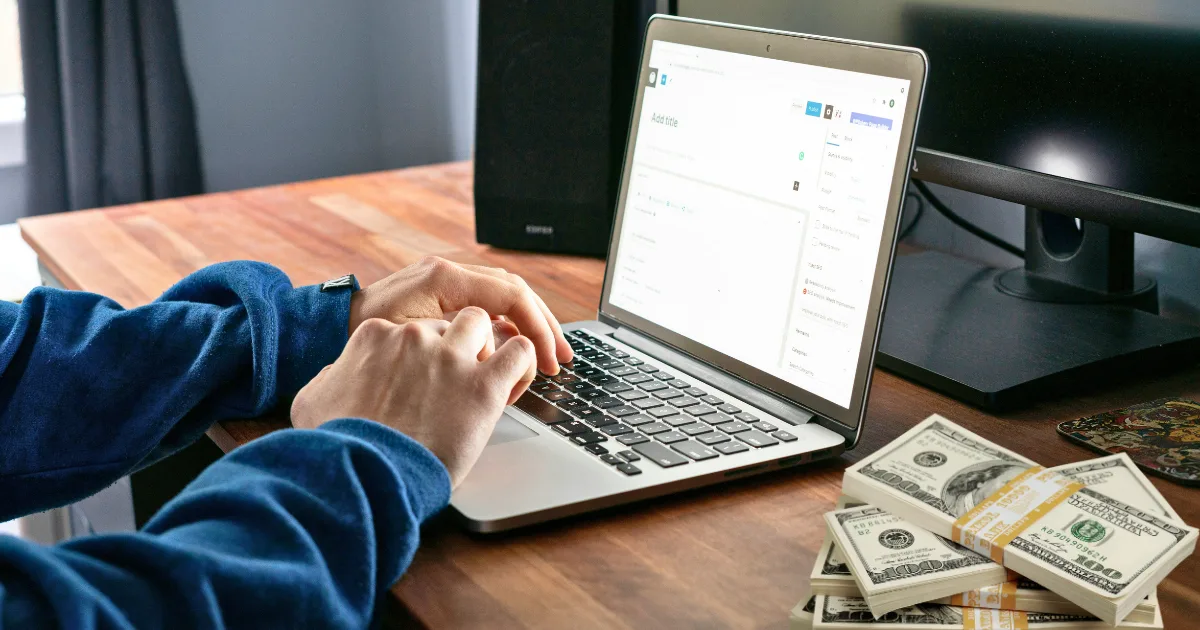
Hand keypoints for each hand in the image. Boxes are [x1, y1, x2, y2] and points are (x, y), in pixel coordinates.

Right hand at [291, 308, 536, 486]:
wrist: (366, 476)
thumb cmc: (339, 446)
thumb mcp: (313, 402)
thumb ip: (330, 379)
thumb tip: (336, 376)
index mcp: (375, 336)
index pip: (410, 329)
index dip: (423, 354)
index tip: (425, 380)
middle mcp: (414, 337)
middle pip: (448, 324)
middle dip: (457, 348)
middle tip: (458, 382)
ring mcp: (450, 357)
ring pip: (484, 324)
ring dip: (489, 345)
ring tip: (487, 376)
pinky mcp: (483, 384)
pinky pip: (518, 350)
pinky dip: (522, 363)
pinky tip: (512, 384)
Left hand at [348, 257, 571, 373]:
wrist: (326, 326)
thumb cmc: (360, 336)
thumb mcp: (408, 339)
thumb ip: (453, 337)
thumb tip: (502, 348)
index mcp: (444, 279)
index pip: (510, 295)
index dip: (536, 329)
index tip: (546, 360)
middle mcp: (448, 272)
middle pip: (515, 292)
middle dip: (543, 326)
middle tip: (561, 359)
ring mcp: (446, 281)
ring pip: (504, 297)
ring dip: (530, 325)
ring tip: (546, 356)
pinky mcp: (442, 295)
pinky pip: (486, 305)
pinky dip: (507, 326)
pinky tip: (515, 351)